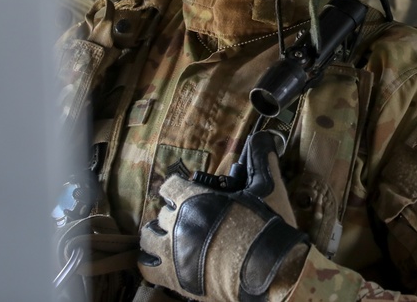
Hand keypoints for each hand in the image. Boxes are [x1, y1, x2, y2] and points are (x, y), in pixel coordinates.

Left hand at [138, 131, 309, 300]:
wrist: (269, 271)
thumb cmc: (265, 228)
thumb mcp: (266, 188)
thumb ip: (260, 161)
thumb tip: (264, 137)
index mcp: (193, 199)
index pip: (170, 186)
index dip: (179, 189)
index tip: (188, 193)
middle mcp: (176, 224)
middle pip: (162, 213)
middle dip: (175, 214)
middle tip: (191, 220)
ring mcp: (172, 252)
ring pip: (148, 239)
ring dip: (157, 236)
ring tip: (171, 239)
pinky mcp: (173, 278)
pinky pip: (146, 269)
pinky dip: (150, 263)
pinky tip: (161, 261)